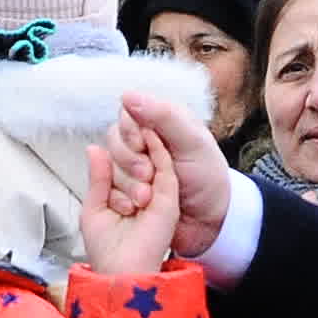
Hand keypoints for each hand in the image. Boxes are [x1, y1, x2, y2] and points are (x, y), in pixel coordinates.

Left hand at [79, 113, 178, 277]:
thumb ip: (98, 179)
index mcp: (126, 194)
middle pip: (136, 158)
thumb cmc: (107, 249)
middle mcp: (144, 192)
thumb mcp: (94, 207)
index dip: (116, 148)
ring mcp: (158, 194)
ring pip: (151, 158)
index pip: (122, 162)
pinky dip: (157, 148)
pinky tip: (148, 135)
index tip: (107, 140)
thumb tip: (94, 148)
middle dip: (125, 151)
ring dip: (139, 148)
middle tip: (120, 153)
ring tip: (132, 137)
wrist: (121, 271)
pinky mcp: (169, 198)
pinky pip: (166, 166)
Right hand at [120, 87, 240, 257]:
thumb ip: (163, 118)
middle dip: (128, 160)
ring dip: (125, 182)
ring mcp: (135, 166)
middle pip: (114, 141)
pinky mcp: (129, 188)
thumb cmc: (207, 178)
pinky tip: (135, 205)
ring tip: (146, 196)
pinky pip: (109, 188)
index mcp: (161, 121)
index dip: (130, 132)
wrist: (209, 220)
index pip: (127, 116)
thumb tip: (128, 96)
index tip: (142, 146)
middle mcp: (145, 140)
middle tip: (147, 175)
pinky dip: (119, 197)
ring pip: (109, 165)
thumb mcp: (192, 143)